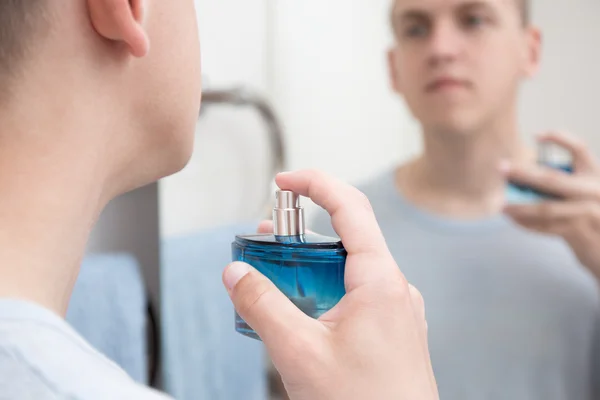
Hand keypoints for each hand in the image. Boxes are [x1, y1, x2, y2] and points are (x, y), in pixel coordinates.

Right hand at [222, 170, 438, 399]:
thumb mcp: (298, 352)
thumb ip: (261, 305)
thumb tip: (236, 273)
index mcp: (380, 281)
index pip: (350, 207)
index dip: (315, 183)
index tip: (283, 180)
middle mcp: (394, 288)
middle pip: (347, 236)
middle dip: (302, 231)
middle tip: (266, 238)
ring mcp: (396, 308)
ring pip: (350, 267)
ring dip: (312, 263)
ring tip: (275, 275)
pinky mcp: (392, 328)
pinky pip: (358, 292)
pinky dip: (326, 287)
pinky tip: (302, 308)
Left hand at [503, 132, 599, 278]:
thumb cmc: (590, 215)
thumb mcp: (585, 192)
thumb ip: (563, 184)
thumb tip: (522, 177)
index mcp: (595, 175)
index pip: (579, 149)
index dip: (559, 139)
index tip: (536, 136)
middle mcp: (594, 191)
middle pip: (552, 179)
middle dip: (523, 174)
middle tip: (501, 168)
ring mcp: (588, 212)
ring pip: (545, 207)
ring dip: (520, 206)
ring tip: (501, 205)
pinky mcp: (580, 232)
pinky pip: (546, 226)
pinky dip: (527, 223)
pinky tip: (514, 219)